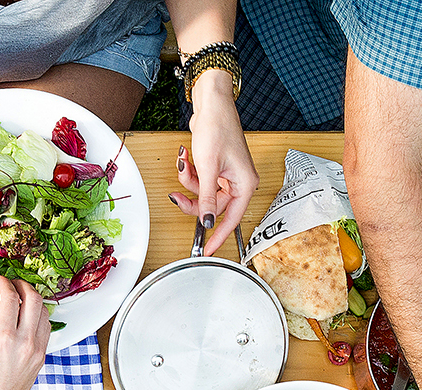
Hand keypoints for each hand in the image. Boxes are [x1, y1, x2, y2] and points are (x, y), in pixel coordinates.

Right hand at [0, 276, 49, 389]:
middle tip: (11, 284)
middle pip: (34, 299)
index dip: (3, 283)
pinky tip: (26, 317)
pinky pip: (45, 328)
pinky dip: (38, 317)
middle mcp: (24, 341)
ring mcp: (36, 349)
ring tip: (19, 299)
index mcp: (4, 338)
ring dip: (33, 300)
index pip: (10, 298)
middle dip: (23, 286)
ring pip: (44, 312)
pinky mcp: (41, 356)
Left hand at [169, 74, 257, 256]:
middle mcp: (239, 182)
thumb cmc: (217, 129)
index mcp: (245, 184)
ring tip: (186, 163)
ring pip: (203, 194)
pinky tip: (187, 158)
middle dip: (192, 199)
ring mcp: (227, 176)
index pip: (230, 220)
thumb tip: (205, 222)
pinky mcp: (217, 168)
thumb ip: (206, 198)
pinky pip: (200, 181)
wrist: (212, 105)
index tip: (206, 251)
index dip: (216, 236)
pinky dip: (190, 172)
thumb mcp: (208, 168)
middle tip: (176, 196)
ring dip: (189, 182)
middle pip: (211, 207)